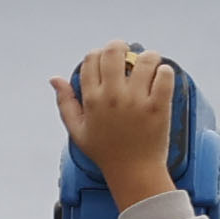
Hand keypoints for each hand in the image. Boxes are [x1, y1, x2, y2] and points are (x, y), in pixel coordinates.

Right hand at [55, 43, 179, 205]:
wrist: (134, 172)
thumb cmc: (105, 151)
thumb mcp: (77, 129)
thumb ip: (65, 102)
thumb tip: (54, 78)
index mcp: (92, 99)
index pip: (91, 60)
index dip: (99, 53)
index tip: (106, 59)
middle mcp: (113, 96)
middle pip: (114, 53)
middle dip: (121, 47)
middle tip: (128, 53)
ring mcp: (137, 101)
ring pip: (144, 60)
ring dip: (147, 57)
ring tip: (148, 63)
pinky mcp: (159, 107)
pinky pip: (165, 76)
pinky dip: (165, 71)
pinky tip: (161, 76)